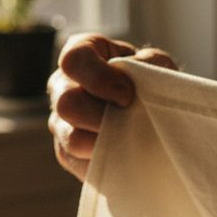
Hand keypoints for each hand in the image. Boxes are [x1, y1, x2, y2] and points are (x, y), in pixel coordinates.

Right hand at [47, 34, 176, 180]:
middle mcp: (63, 85)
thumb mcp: (156, 66)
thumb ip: (149, 63)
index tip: (127, 95)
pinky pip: (77, 161)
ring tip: (128, 138)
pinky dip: (104, 160)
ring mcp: (60, 121)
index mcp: (82, 55)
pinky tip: (121, 153)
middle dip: (102, 116)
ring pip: (72, 138)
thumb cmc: (149, 85)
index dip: (100, 79)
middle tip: (129, 122)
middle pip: (67, 103)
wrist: (154, 122)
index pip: (74, 60)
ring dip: (105, 141)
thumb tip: (139, 73)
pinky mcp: (66, 152)